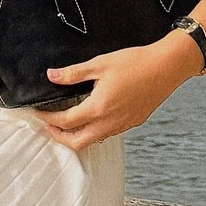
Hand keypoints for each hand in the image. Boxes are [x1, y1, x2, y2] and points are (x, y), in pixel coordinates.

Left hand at [33, 30, 200, 151]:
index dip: (47, 119)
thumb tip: (52, 76)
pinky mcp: (133, 122)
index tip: (38, 114)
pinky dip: (95, 130)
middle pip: (77, 142)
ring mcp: (123, 125)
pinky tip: (93, 117)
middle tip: (48, 126)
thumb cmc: (137, 63)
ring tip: (68, 122)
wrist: (167, 67)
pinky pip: (109, 133)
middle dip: (59, 137)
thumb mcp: (100, 64)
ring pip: (94, 140)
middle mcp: (110, 122)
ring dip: (78, 135)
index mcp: (98, 108)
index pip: (65, 122)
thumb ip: (73, 73)